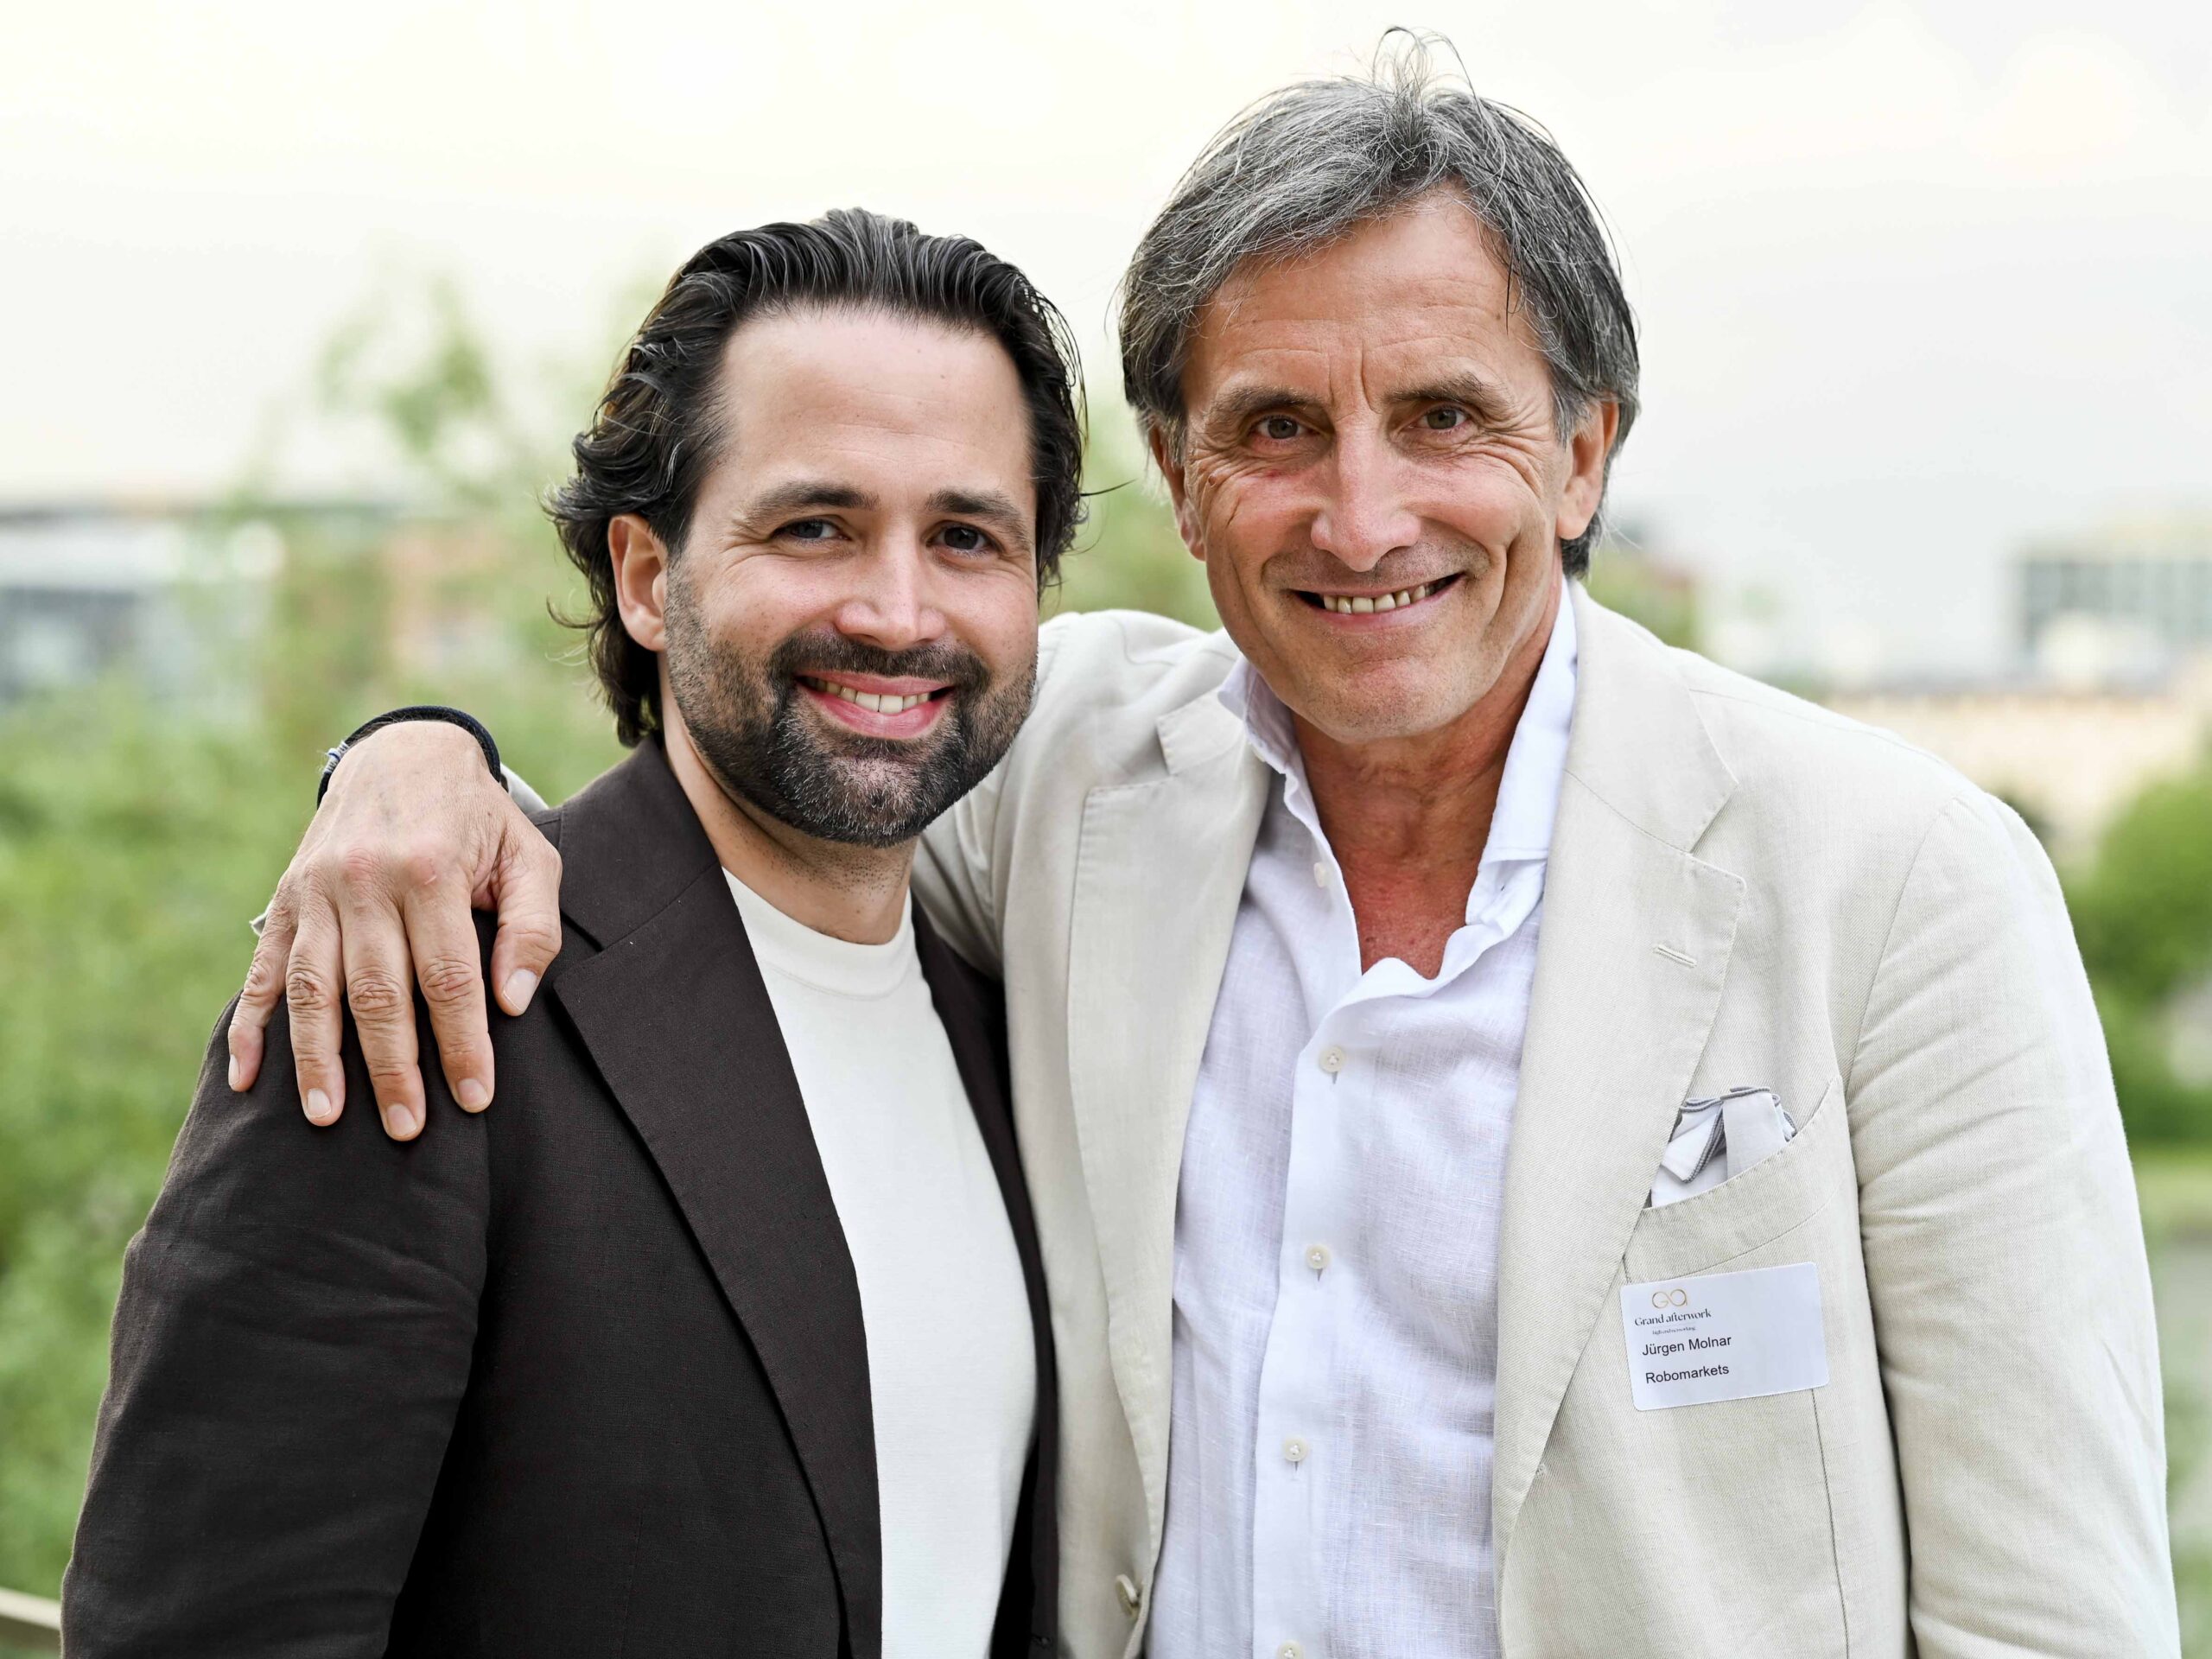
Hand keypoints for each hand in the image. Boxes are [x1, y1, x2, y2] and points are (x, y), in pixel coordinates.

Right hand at [227, 721, 562, 1138]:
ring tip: (327, 1119)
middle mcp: (365, 881)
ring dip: (317, 1059)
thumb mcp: (529, 858)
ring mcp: (317, 891)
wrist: (404, 754)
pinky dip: (251, 1025)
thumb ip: (532, 927)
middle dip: (392, 1068)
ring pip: (312, 988)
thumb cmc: (478, 821)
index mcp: (431, 870)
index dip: (461, 1043)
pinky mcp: (286, 898)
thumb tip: (511, 1002)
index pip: (448, 977)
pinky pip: (264, 969)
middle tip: (407, 1130)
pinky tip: (246, 1079)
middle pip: (376, 992)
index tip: (473, 1096)